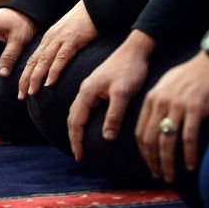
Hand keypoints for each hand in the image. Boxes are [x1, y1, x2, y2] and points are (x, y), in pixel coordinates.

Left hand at [18, 0, 97, 99]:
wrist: (94, 6)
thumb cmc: (83, 22)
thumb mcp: (66, 35)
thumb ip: (59, 48)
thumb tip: (56, 64)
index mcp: (48, 40)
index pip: (32, 60)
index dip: (25, 76)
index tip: (21, 90)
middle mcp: (50, 40)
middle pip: (34, 62)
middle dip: (25, 80)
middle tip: (20, 96)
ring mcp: (60, 40)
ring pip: (44, 61)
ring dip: (36, 78)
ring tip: (31, 92)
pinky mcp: (73, 40)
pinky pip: (61, 58)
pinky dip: (54, 71)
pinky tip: (49, 82)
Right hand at [68, 30, 155, 160]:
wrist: (136, 50)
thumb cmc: (130, 69)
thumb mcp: (123, 94)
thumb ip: (114, 115)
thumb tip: (106, 137)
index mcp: (87, 93)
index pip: (75, 122)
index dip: (76, 141)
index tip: (80, 157)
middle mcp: (84, 90)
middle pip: (72, 118)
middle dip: (74, 138)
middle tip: (79, 156)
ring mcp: (90, 88)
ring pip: (77, 112)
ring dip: (77, 129)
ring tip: (81, 145)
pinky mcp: (97, 87)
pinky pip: (85, 108)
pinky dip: (83, 121)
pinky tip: (90, 126)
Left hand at [136, 52, 208, 182]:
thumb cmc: (192, 77)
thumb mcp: (167, 87)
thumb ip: (158, 105)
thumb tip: (155, 126)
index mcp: (151, 99)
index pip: (141, 132)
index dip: (144, 153)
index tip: (150, 165)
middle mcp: (161, 102)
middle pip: (151, 139)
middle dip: (153, 162)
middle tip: (159, 176)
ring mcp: (177, 105)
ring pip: (167, 141)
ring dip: (168, 163)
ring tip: (171, 177)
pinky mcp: (195, 108)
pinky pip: (189, 137)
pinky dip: (189, 154)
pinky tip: (191, 166)